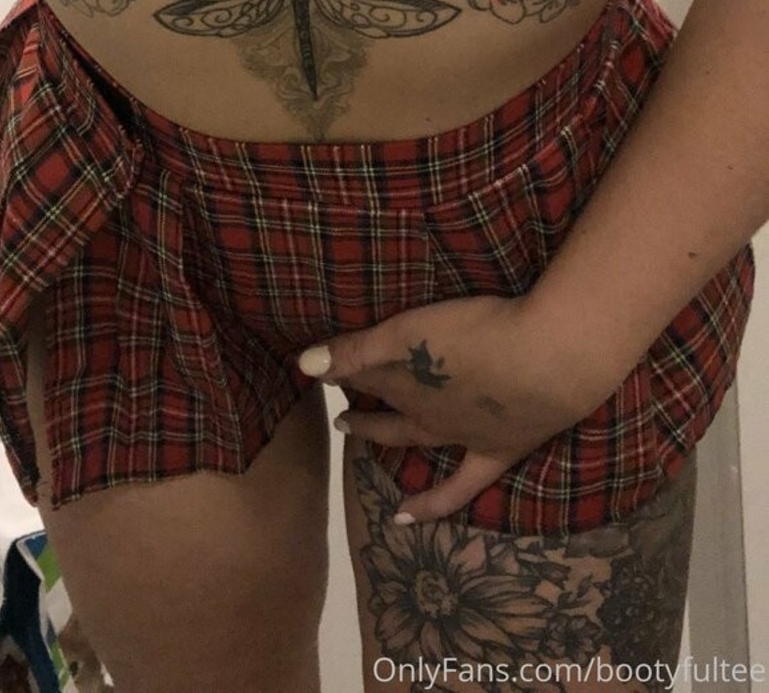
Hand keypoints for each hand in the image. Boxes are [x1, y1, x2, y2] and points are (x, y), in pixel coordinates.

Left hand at [296, 293, 629, 523]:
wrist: (548, 361)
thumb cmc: (478, 332)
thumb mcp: (409, 329)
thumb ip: (357, 347)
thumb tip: (302, 366)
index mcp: (406, 376)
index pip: (363, 370)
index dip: (340, 366)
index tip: (318, 363)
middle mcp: (424, 411)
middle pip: (384, 403)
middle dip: (357, 400)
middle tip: (334, 400)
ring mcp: (460, 435)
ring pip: (411, 437)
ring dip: (381, 432)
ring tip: (355, 430)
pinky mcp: (496, 451)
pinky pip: (458, 488)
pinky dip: (430, 505)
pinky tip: (403, 519)